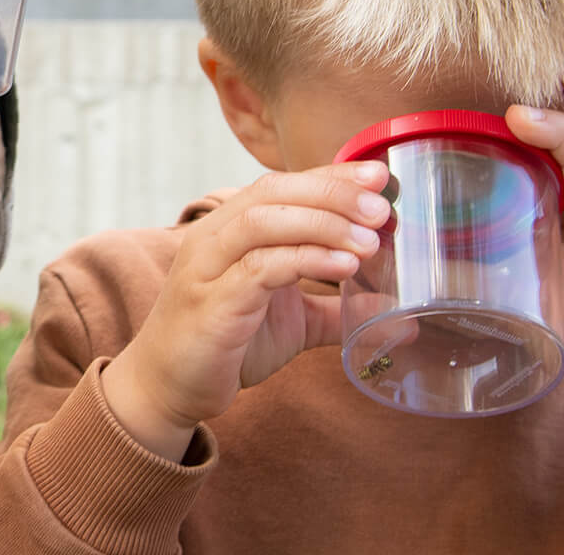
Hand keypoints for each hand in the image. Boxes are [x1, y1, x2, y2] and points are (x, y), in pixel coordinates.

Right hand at [101, 163, 391, 460]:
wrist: (168, 388)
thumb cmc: (225, 345)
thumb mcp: (292, 322)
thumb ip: (336, 310)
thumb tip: (395, 310)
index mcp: (229, 229)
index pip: (282, 185)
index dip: (331, 175)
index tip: (379, 176)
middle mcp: (213, 237)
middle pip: (273, 191)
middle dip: (332, 192)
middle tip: (381, 209)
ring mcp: (208, 267)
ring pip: (264, 221)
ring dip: (323, 223)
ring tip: (370, 241)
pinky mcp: (211, 302)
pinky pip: (260, 267)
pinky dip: (306, 260)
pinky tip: (343, 267)